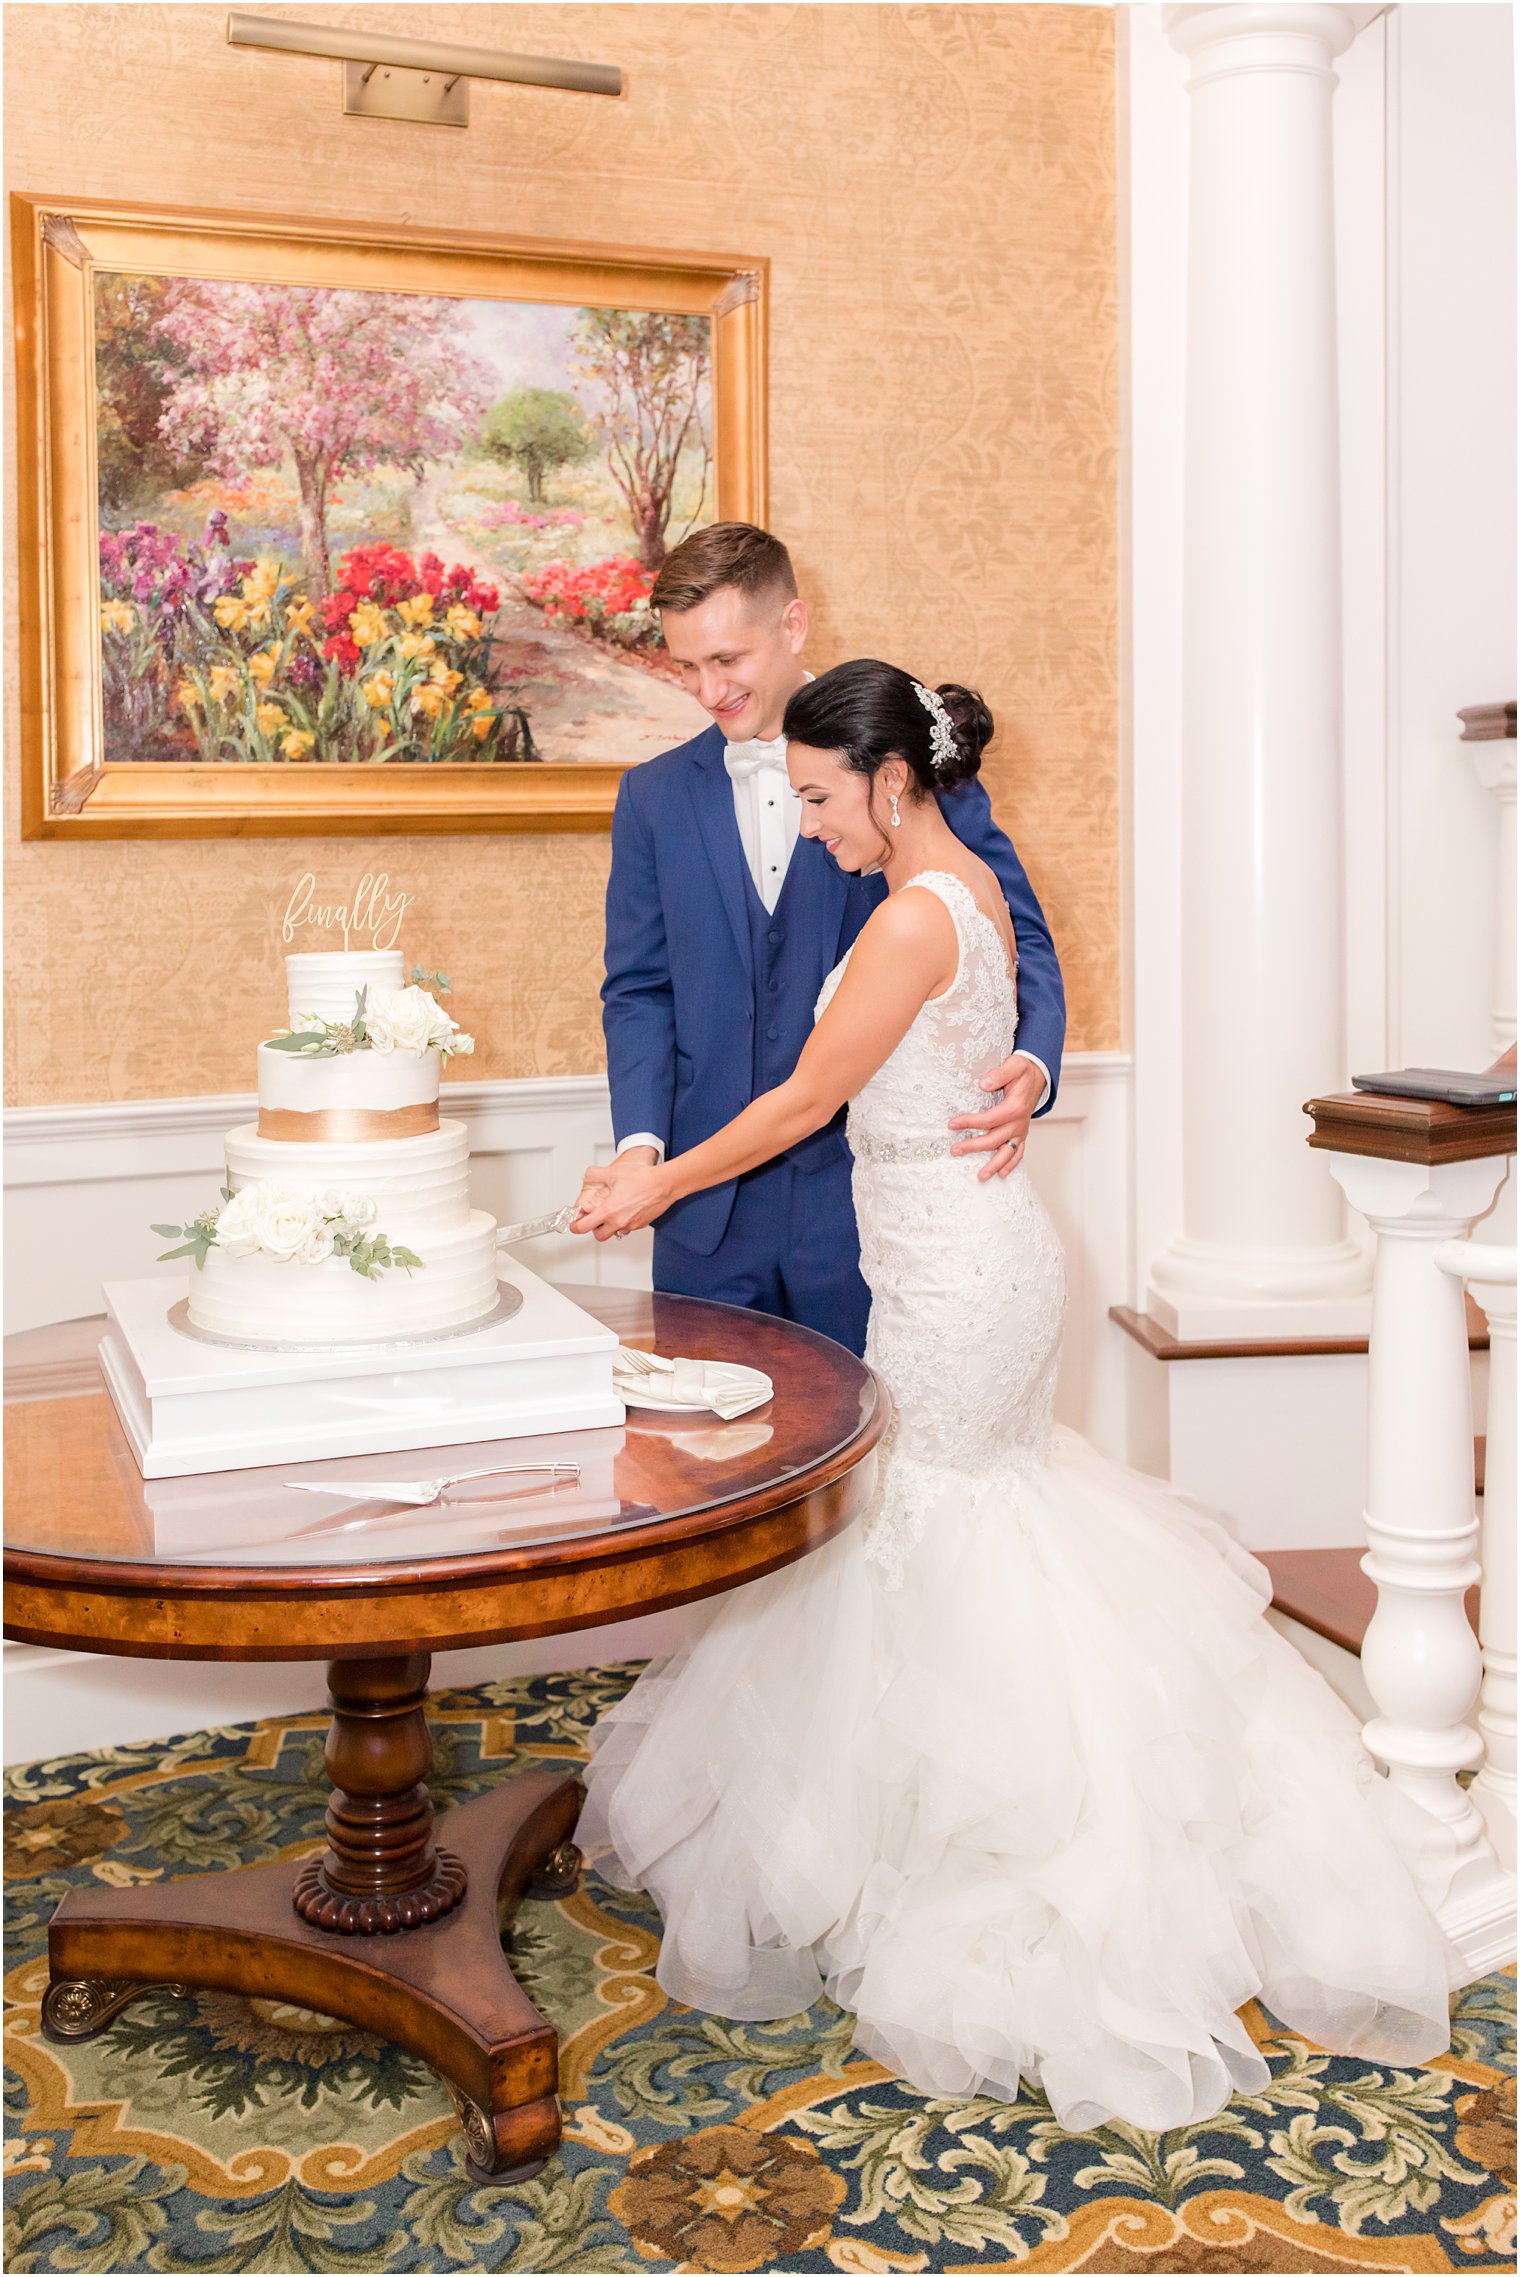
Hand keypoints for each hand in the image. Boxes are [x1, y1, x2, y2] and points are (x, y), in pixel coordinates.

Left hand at [571, 1157, 673, 1240]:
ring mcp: (631, 1225)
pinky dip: (623, 1222)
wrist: (664, 1184)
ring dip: (610, 1225)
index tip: (574, 1223)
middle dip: (594, 1229)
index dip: (575, 1226)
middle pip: (599, 1236)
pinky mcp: (641, 1224)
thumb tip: (588, 1175)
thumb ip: (596, 1174)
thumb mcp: (614, 1173)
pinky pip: (627, 1227)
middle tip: (593, 1218)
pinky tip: (626, 1208)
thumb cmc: (643, 1179)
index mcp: (609, 1211)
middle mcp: (619, 1222)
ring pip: (614, 1232)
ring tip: (612, 1211)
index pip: (584, 1227)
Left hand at [948, 1053, 1044, 1180]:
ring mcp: (1021, 1131)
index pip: (989, 1119)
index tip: (952, 1124)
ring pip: (1007, 1152)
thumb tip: (984, 1083)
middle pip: (994, 1139)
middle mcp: (1019, 1123)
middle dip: (974, 1147)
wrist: (1038, 1076)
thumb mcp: (1014, 1065)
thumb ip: (1000, 1073)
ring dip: (994, 1165)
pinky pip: (1018, 1153)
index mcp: (1015, 1107)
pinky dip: (1011, 1164)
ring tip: (981, 1177)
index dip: (970, 1122)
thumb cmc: (1023, 1071)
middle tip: (954, 1150)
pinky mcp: (1022, 1134)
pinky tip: (1002, 1174)